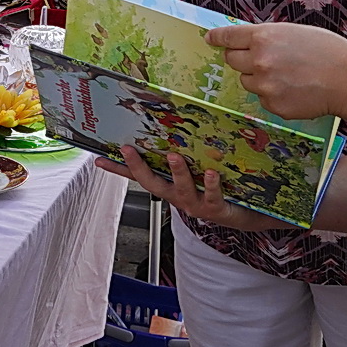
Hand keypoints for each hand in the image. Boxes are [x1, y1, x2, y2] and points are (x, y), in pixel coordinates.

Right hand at [103, 145, 288, 230]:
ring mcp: (196, 204)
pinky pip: (212, 195)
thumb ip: (181, 158)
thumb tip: (171, 130)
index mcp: (170, 188)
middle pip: (153, 183)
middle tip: (128, 149)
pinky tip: (210, 172)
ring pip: (181, 189)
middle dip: (139, 167)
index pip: (138, 179)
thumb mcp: (195, 175)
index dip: (118, 170)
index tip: (100, 159)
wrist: (246, 216)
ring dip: (177, 172)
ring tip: (174, 156)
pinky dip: (210, 184)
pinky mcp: (216, 209)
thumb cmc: (218, 191)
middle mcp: (178, 198)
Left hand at [207, 23, 346, 119]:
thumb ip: (266, 37)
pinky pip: (263, 99)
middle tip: (261, 59)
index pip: (228, 37)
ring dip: (259, 78)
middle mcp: (258, 61)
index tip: (210, 39)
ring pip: (247, 81)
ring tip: (288, 75)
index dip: (217, 38)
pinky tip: (295, 89)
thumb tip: (246, 42)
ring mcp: (264, 86)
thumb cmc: (327, 51)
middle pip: (231, 60)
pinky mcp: (272, 105)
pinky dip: (273, 95)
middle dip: (241, 58)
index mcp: (263, 37)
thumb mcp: (293, 32)